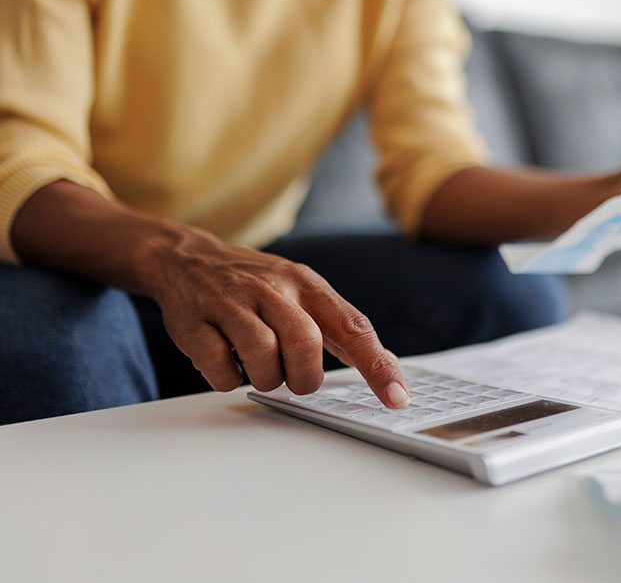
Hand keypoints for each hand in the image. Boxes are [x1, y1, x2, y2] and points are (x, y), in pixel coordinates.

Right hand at [140, 232, 408, 406]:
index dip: (378, 366)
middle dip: (304, 377)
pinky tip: (229, 364)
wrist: (187, 259)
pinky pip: (219, 367)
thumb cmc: (257, 285)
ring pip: (262, 355)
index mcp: (307, 284)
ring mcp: (232, 303)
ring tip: (260, 369)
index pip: (353, 326)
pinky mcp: (195, 323)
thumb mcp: (303, 290)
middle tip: (295, 379)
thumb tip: (386, 365)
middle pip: (305, 343)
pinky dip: (228, 378)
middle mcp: (272, 289)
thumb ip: (340, 325)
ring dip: (267, 379)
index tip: (397, 398)